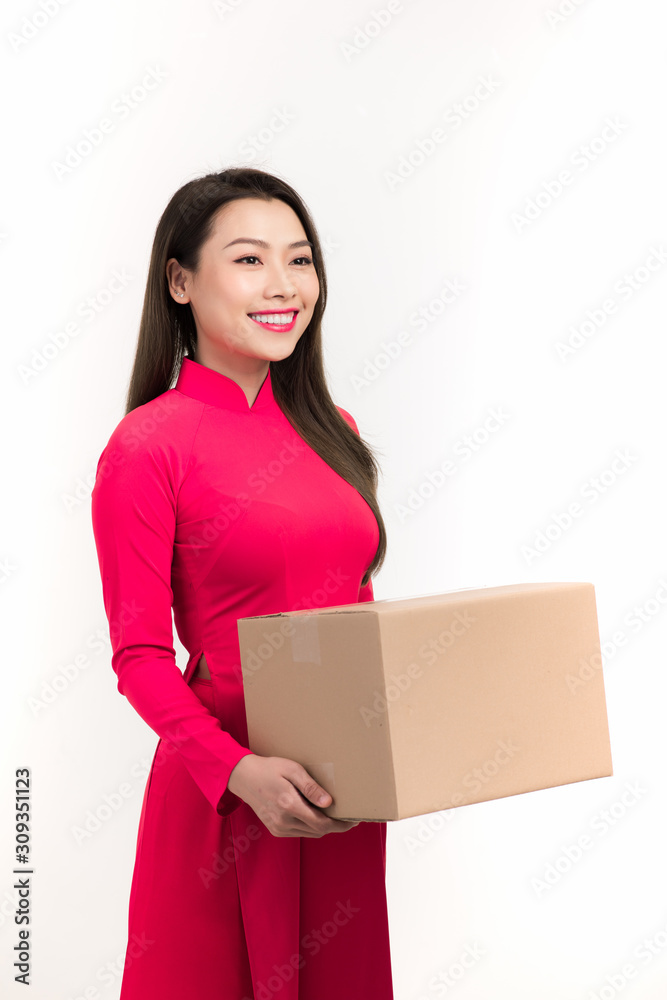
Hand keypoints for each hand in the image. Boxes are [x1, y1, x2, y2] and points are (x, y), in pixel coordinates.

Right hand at [227, 754, 360, 837]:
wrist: (244, 777)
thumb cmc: (270, 769)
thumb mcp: (292, 770)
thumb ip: (311, 787)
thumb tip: (329, 802)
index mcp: (289, 806)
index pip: (322, 824)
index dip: (340, 825)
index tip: (353, 820)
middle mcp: (284, 821)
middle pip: (319, 831)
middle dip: (336, 827)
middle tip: (349, 818)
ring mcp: (278, 828)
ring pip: (310, 834)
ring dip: (324, 827)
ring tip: (336, 816)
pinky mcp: (276, 829)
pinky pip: (300, 832)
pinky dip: (311, 827)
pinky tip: (317, 816)